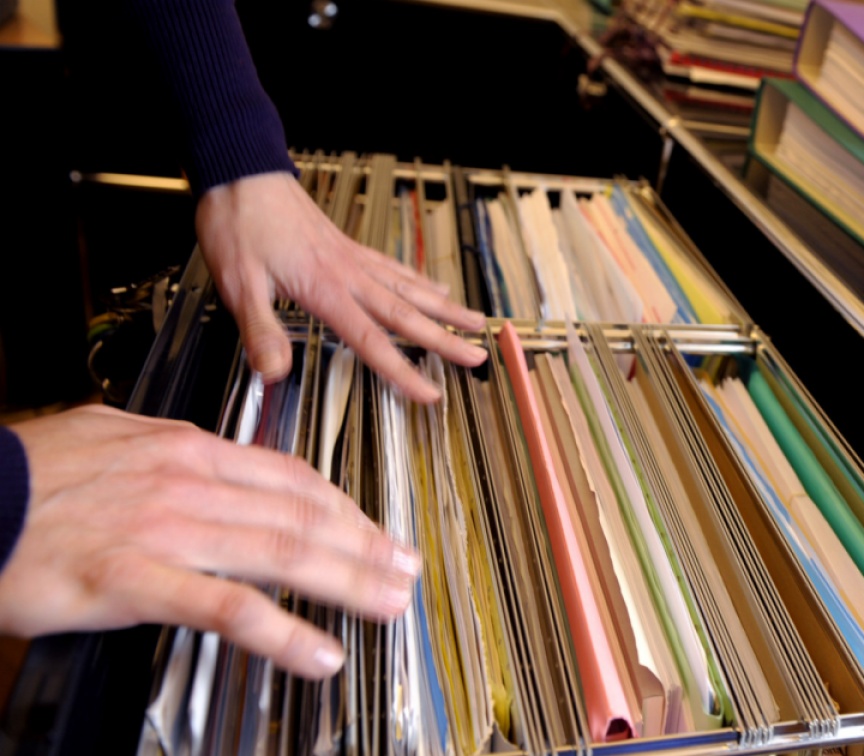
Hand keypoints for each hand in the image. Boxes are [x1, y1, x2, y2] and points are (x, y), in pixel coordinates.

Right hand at [0, 405, 418, 679]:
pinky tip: (319, 652)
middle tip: (406, 569)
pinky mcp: (134, 579)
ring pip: (282, 553)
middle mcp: (187, 483)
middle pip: (302, 515)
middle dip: (366, 545)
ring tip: (387, 604)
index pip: (289, 478)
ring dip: (348, 582)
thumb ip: (173, 454)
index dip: (344, 508)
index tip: (376, 529)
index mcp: (185, 449)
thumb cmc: (27, 477)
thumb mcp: (111, 440)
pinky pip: (227, 608)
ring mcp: (165, 530)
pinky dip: (283, 632)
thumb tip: (215, 458)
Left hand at [195, 171, 488, 402]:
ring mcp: (352, 258)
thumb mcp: (237, 283)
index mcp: (325, 288)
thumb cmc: (238, 224)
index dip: (403, 372)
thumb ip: (260, 329)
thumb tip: (275, 372)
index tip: (430, 393)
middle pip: (407, 315)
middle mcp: (348, 273)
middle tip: (478, 357)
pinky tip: (435, 286)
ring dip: (445, 309)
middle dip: (446, 339)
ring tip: (475, 322)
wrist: (242, 172)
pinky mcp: (348, 246)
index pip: (373, 340)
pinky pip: (394, 267)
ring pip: (410, 288)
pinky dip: (420, 280)